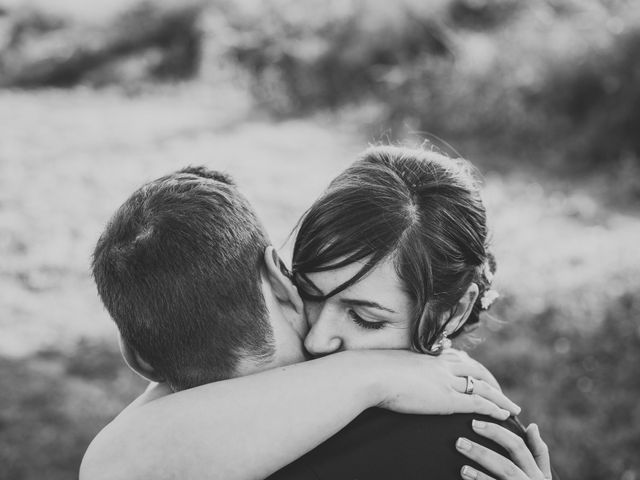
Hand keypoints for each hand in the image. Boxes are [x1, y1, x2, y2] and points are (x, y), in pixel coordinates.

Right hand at [371, 350, 519, 419]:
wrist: (370, 373)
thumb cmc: (372, 370)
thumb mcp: (391, 364)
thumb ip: (401, 367)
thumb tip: (395, 372)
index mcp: (429, 356)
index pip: (459, 358)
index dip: (472, 368)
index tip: (480, 375)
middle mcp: (442, 365)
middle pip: (477, 370)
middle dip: (493, 382)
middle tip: (502, 393)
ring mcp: (446, 381)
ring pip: (484, 387)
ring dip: (501, 398)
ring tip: (512, 408)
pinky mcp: (446, 399)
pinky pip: (478, 403)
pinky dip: (494, 408)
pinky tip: (504, 415)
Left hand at [456, 421, 551, 479]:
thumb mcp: (541, 475)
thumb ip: (539, 453)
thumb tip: (532, 426)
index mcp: (537, 474)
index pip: (518, 447)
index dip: (497, 433)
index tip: (474, 423)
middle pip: (506, 466)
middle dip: (482, 453)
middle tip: (458, 441)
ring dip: (480, 477)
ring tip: (462, 468)